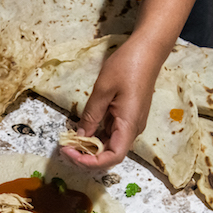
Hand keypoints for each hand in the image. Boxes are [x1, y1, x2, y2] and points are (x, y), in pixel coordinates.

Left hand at [61, 40, 158, 169]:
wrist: (147, 50)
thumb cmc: (127, 66)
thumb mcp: (103, 89)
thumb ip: (91, 116)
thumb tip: (80, 137)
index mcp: (129, 125)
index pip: (113, 157)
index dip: (91, 162)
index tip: (71, 154)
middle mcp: (132, 129)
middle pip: (110, 155)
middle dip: (87, 157)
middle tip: (64, 149)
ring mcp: (131, 124)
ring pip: (110, 145)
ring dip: (90, 148)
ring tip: (69, 143)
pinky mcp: (127, 117)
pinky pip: (111, 134)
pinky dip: (95, 137)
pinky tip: (81, 132)